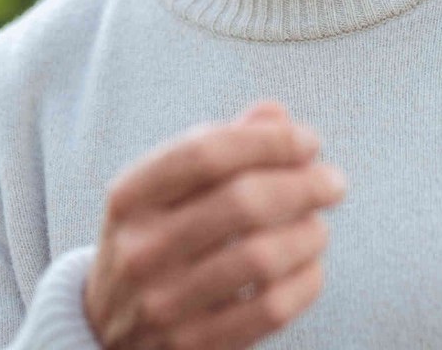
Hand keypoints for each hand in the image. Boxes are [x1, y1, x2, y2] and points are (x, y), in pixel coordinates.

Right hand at [84, 100, 345, 348]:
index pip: (208, 153)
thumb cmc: (154, 239)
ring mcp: (163, 303)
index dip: (269, 141)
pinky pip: (271, 309)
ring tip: (318, 225)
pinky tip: (310, 266)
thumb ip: (218, 146)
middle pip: (243, 202)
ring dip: (308, 233)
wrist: (107, 330)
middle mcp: (139, 248)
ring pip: (262, 256)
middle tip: (333, 182)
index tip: (309, 141)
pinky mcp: (193, 346)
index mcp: (129, 197)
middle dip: (304, 185)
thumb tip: (275, 115)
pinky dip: (305, 282)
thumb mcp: (165, 190)